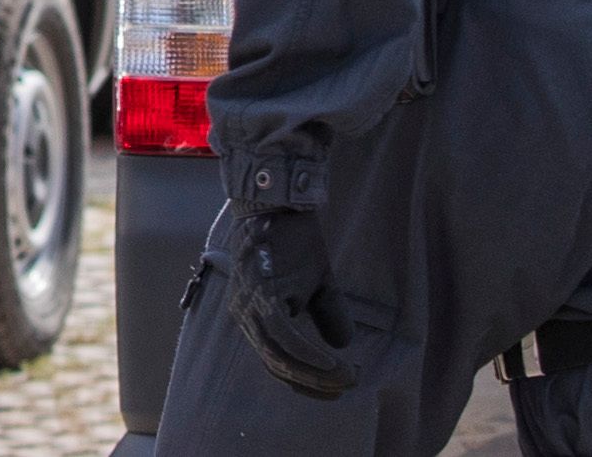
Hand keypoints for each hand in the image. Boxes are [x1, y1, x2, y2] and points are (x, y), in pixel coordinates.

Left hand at [226, 207, 357, 400]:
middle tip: (346, 386)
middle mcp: (246, 314)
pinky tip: (332, 363)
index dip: (307, 381)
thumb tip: (343, 344)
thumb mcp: (317, 284)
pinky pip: (283, 334)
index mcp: (254, 316)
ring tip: (345, 377)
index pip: (276, 363)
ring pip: (278, 355)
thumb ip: (326, 313)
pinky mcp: (261, 292)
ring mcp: (250, 304)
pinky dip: (307, 354)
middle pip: (276, 365)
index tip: (336, 389)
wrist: (281, 202)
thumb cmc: (295, 241)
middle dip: (313, 383)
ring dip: (314, 373)